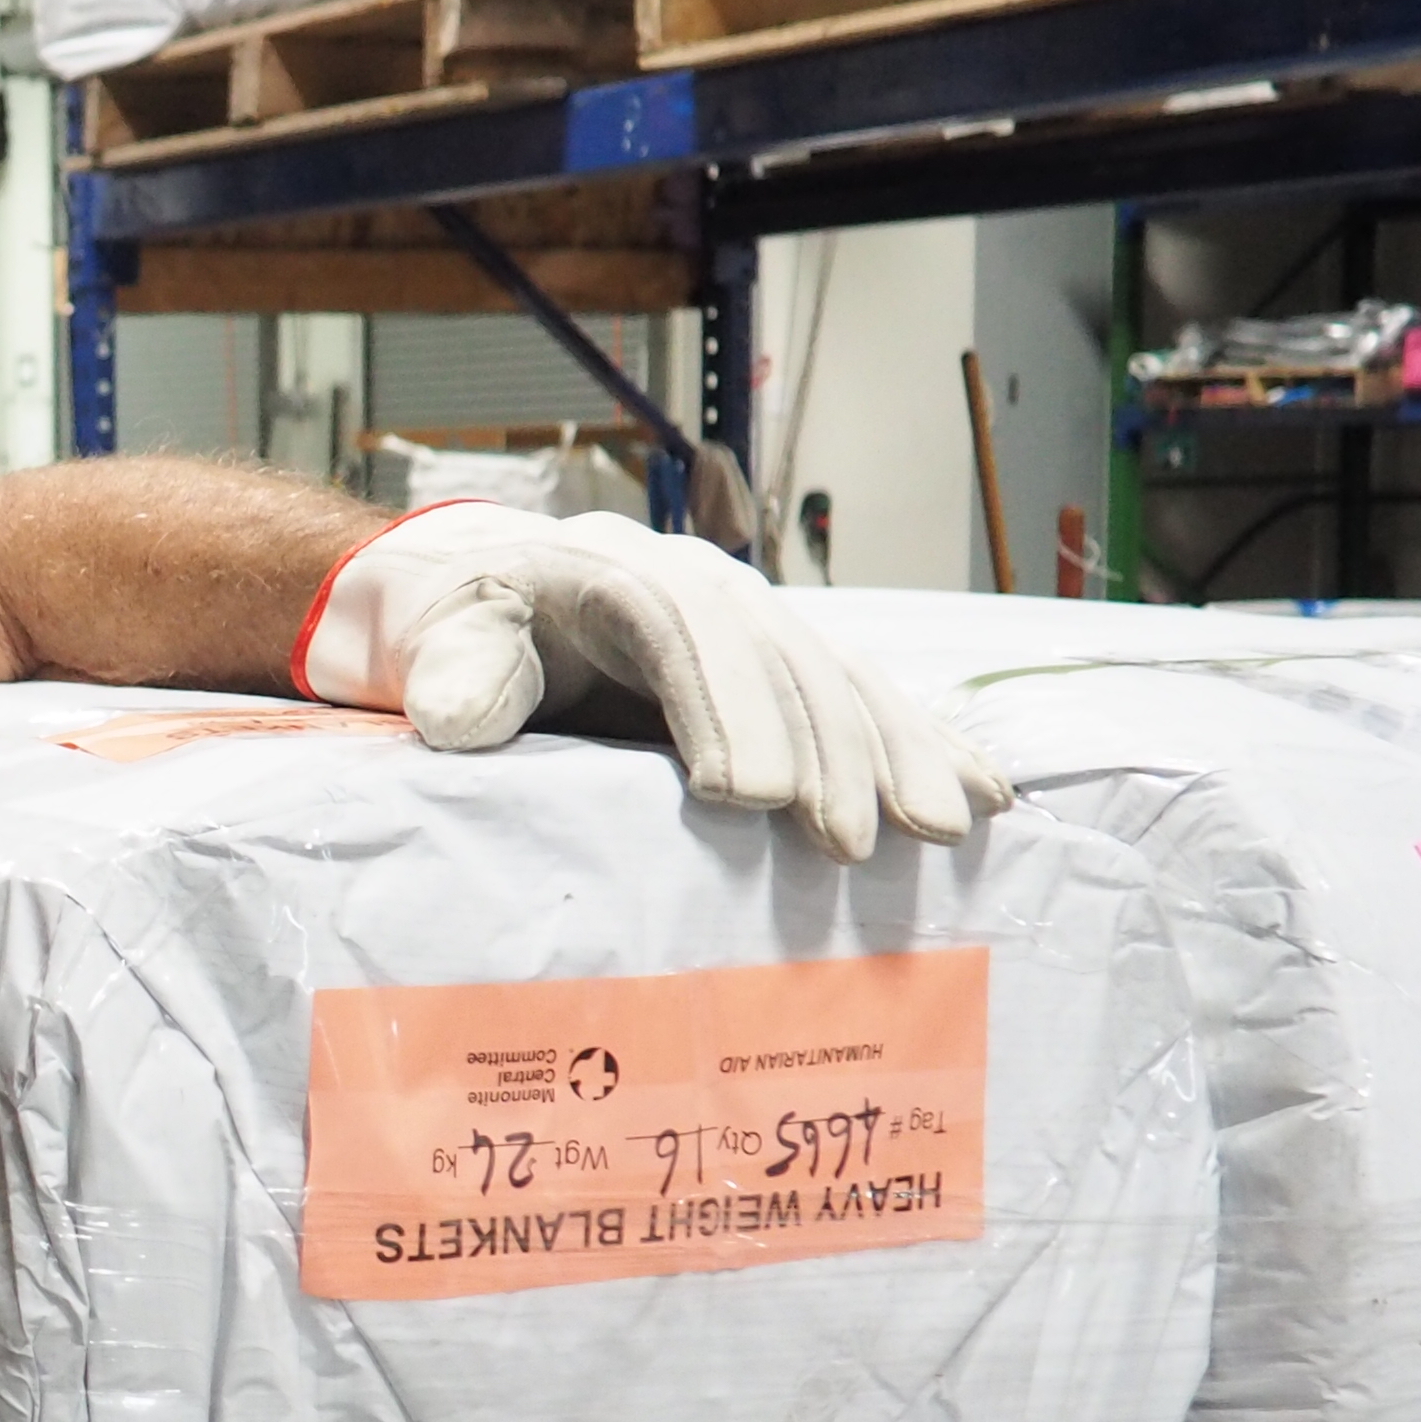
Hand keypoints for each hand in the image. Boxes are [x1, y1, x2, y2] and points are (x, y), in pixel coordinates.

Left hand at [295, 505, 1007, 860]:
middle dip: (823, 750)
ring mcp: (752, 623)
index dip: (725, 710)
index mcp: (619, 576)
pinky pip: (863, 698)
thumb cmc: (458, 629)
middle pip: (780, 662)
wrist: (480, 594)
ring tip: (936, 830)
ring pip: (840, 680)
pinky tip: (983, 797)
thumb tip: (460, 715)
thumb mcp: (436, 642)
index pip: (684, 636)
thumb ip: (454, 674)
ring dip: (894, 755)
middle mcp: (704, 589)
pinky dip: (924, 745)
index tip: (748, 795)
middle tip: (846, 845)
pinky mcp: (779, 666)